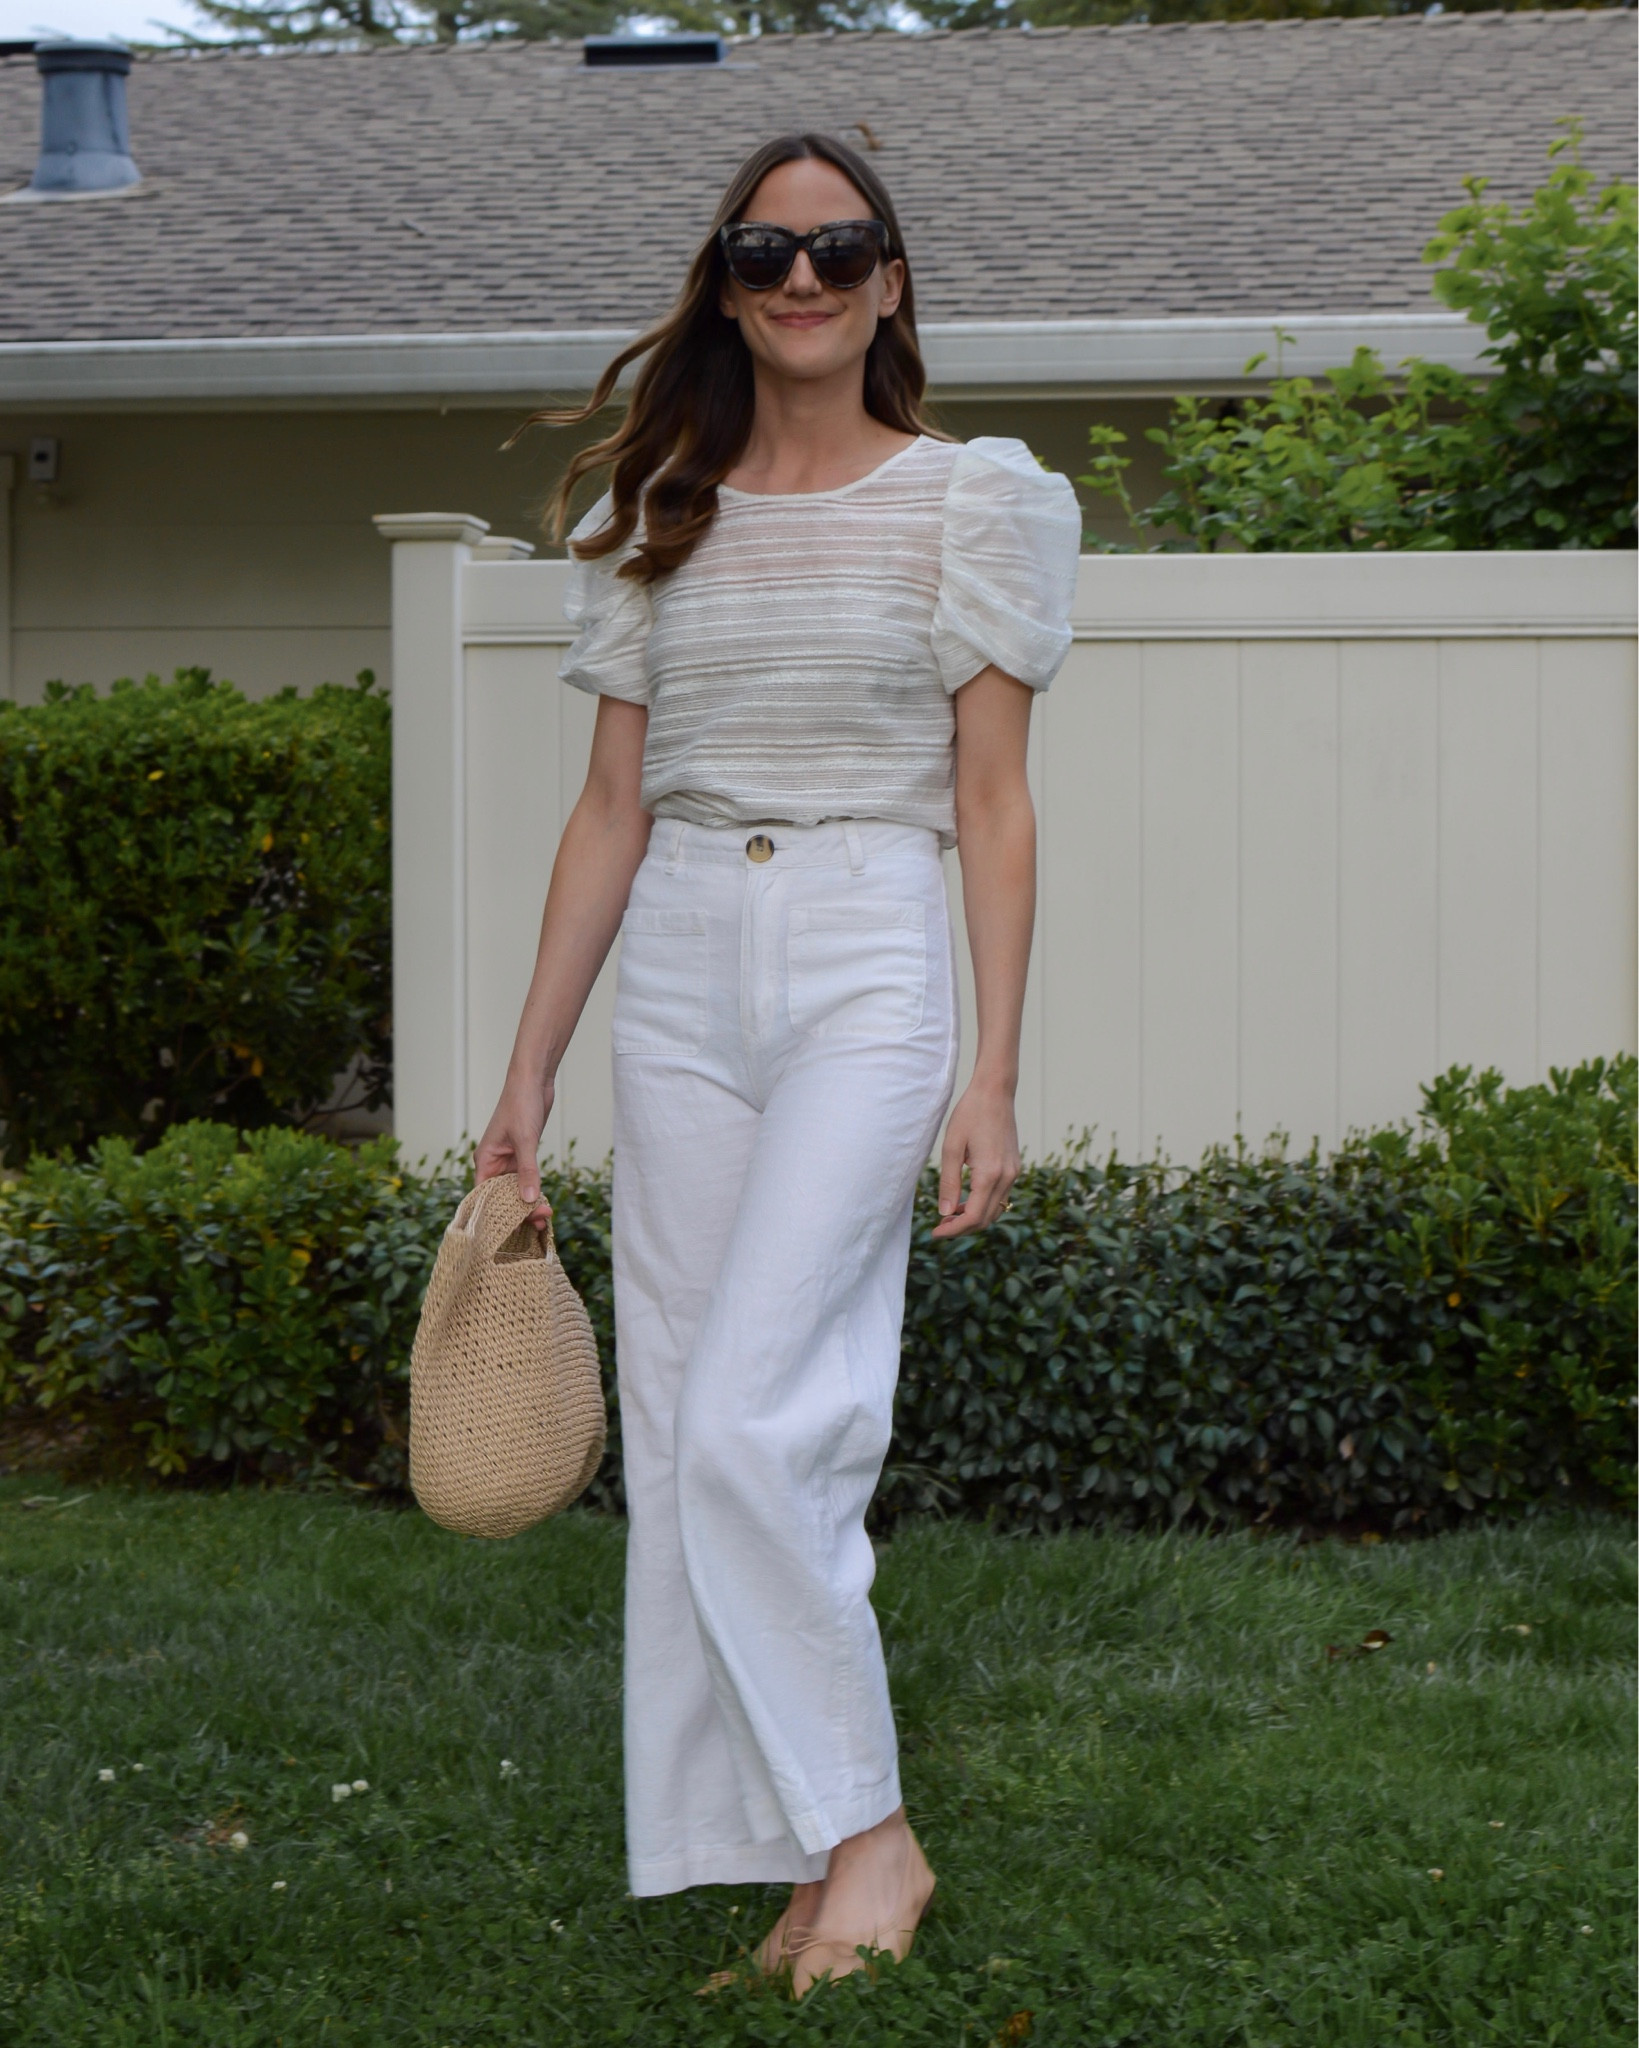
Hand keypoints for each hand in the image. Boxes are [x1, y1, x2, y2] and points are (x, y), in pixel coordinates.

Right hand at [473, 1074, 554, 1229]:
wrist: (533, 1080)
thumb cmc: (521, 1104)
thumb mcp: (525, 1140)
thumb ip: (527, 1170)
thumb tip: (529, 1199)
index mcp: (485, 1160)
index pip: (484, 1196)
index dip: (496, 1214)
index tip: (514, 1228)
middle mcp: (494, 1163)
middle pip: (502, 1196)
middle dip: (518, 1210)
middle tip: (540, 1222)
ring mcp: (509, 1160)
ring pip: (515, 1190)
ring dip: (528, 1203)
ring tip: (545, 1217)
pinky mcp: (523, 1155)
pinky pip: (526, 1180)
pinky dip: (534, 1191)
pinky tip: (545, 1203)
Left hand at [932, 1078, 1019, 1239]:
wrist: (995, 1092)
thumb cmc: (969, 1114)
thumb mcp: (951, 1147)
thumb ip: (949, 1183)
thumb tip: (945, 1213)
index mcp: (990, 1173)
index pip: (974, 1216)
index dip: (954, 1230)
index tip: (936, 1233)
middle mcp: (1007, 1176)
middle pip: (986, 1218)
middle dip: (963, 1228)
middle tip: (939, 1227)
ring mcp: (1013, 1173)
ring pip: (995, 1210)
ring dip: (973, 1218)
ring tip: (949, 1216)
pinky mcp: (1014, 1167)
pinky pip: (1000, 1196)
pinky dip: (983, 1205)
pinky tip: (964, 1201)